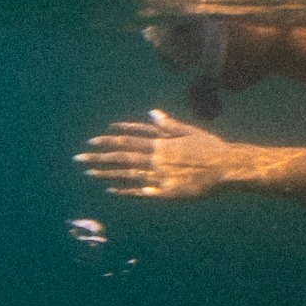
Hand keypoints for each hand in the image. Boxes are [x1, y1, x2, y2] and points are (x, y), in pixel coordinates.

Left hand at [74, 110, 232, 199]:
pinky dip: (125, 191)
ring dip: (106, 173)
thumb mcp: (190, 132)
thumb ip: (168, 124)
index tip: (92, 140)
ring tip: (88, 173)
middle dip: (98, 157)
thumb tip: (151, 113)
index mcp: (162, 143)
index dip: (109, 139)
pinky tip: (110, 190)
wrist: (228, 169)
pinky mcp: (166, 193)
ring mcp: (160, 176)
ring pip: (127, 174)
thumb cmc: (211, 149)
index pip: (129, 138)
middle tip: (78, 158)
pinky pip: (141, 191)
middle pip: (122, 156)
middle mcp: (157, 158)